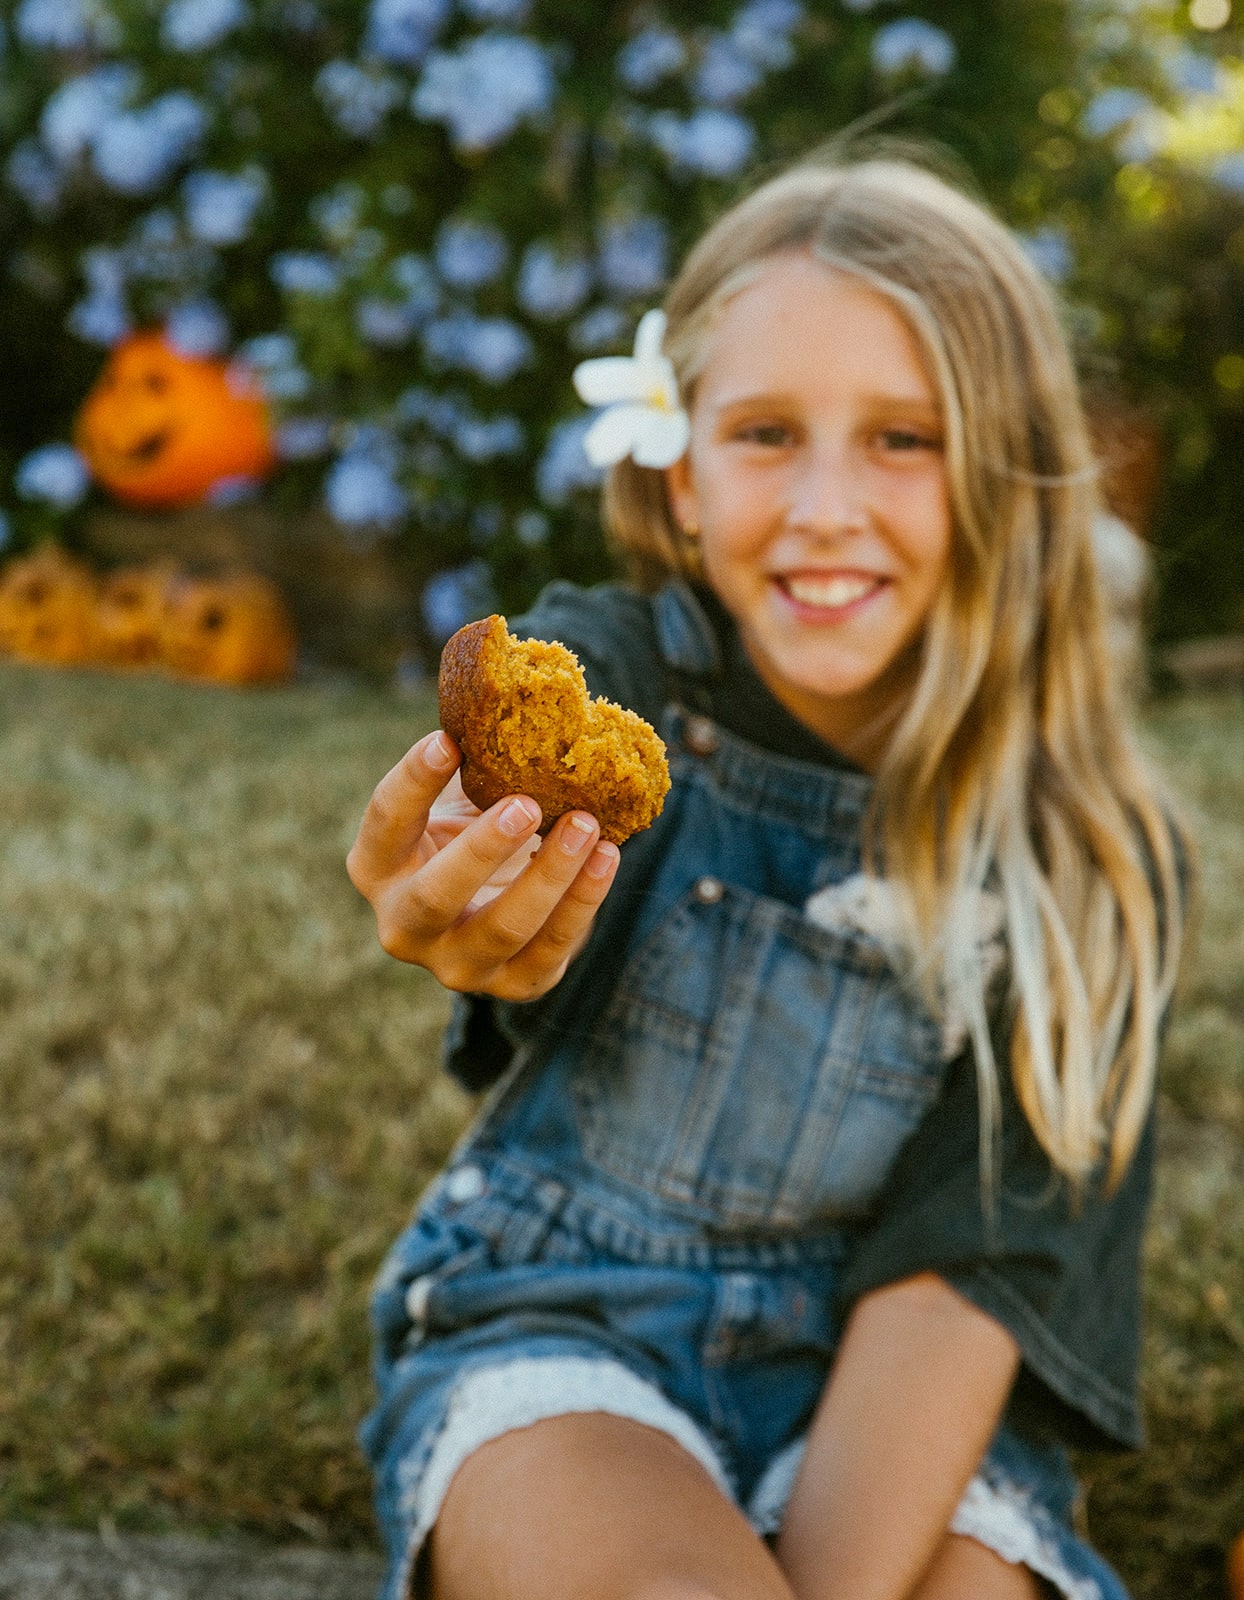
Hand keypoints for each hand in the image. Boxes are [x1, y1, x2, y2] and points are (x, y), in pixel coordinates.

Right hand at [346, 729, 619, 1000]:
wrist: (502, 897)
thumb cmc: (471, 827)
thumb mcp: (457, 795)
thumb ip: (469, 759)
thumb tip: (510, 695)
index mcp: (376, 868)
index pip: (384, 824)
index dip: (412, 782)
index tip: (447, 738)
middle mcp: (404, 926)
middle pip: (434, 897)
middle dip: (481, 850)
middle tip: (526, 803)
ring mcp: (457, 965)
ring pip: (502, 928)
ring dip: (549, 874)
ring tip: (586, 824)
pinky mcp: (515, 984)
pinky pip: (553, 948)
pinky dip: (584, 900)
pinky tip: (608, 855)